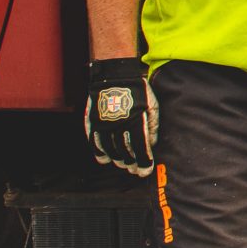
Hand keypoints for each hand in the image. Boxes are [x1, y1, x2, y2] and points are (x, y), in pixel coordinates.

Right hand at [83, 57, 156, 176]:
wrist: (114, 76)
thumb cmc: (137, 90)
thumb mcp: (152, 105)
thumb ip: (153, 126)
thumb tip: (152, 144)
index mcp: (136, 121)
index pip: (141, 148)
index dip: (143, 162)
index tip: (145, 171)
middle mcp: (119, 125)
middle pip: (125, 152)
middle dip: (131, 163)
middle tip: (135, 169)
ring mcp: (104, 125)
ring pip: (110, 151)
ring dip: (118, 160)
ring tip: (124, 163)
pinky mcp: (93, 123)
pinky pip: (95, 143)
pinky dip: (100, 154)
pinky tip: (105, 159)